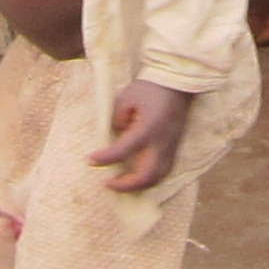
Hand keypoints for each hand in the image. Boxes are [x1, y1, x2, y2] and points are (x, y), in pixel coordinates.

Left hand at [90, 78, 194, 192]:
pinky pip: (165, 170)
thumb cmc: (151, 87)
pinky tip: (140, 176)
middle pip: (145, 176)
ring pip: (158, 177)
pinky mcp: (175, 146)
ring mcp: (171, 146)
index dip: (104, 159)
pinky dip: (151, 178)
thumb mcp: (126, 97)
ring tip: (123, 184)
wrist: (179, 82)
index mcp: (147, 129)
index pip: (122, 151)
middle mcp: (161, 142)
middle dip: (125, 185)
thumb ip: (117, 118)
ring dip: (140, 185)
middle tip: (108, 183)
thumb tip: (117, 133)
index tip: (90, 161)